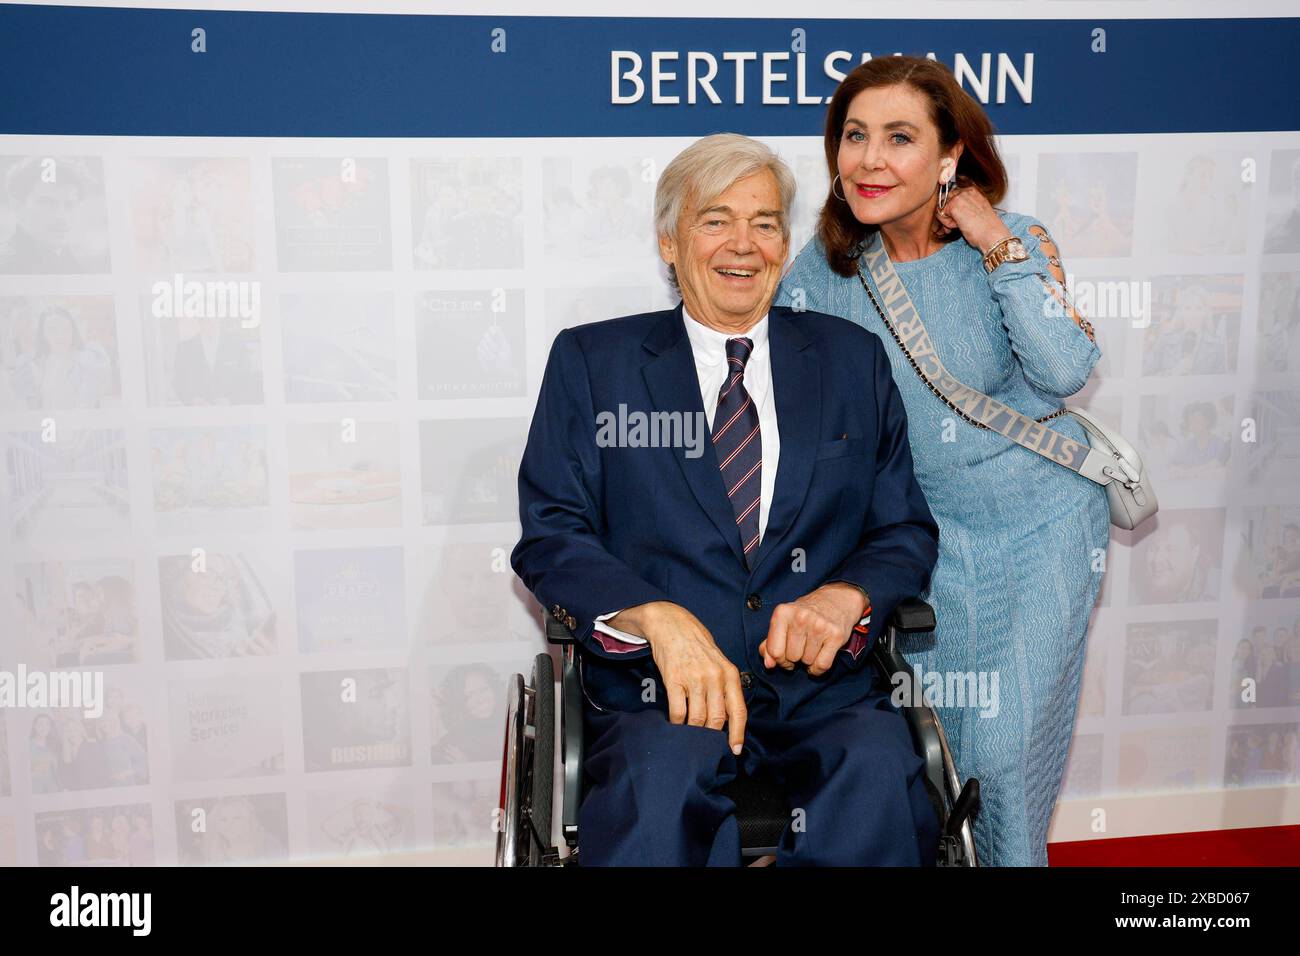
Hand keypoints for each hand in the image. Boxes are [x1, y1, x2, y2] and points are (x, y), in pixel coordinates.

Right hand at [608, 601, 746, 754]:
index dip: (738, 734)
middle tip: (706, 743)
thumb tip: (726, 719)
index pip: (739, 711)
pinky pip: (678, 711)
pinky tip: (676, 723)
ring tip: (690, 734)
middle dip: (712, 736)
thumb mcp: (719, 662)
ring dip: (693, 731)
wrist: (672, 624)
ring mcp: (694, 678)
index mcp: (730, 674)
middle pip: (717, 719)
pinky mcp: (674, 679)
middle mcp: (715, 677)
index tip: (734, 749)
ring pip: (697, 718)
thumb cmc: (697, 646)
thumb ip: (724, 687)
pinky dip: (677, 723)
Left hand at [759, 583, 867, 676]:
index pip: (774, 651)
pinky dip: (818, 668)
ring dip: (808, 660)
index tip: (784, 654)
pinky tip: (819, 656)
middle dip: (794, 658)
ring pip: (807, 662)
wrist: (836, 600)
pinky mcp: (835, 635)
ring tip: (811, 646)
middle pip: (791, 657)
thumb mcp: (783, 622)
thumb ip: (770, 643)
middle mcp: (800, 617)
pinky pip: (822, 665)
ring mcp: (819, 626)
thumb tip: (768, 664)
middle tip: (801, 647)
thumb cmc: (805, 614)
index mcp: (782, 613)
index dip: (778, 659)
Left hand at [934, 185, 1011, 254]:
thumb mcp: (975, 212)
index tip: (958, 220)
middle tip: (957, 225)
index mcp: (973, 191)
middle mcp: (966, 191)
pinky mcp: (954, 205)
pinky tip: (958, 226)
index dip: (952, 210)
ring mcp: (960, 196)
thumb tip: (949, 212)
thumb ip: (963, 208)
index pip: (952, 196)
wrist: (992, 235)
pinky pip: (940, 214)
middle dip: (948, 214)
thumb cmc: (986, 229)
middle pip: (945, 200)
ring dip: (947, 220)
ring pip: (941, 207)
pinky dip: (947, 223)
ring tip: (960, 226)